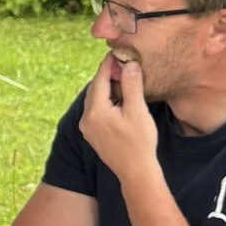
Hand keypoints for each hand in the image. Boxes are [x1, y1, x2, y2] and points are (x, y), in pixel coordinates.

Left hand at [77, 53, 158, 176]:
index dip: (108, 65)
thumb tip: (129, 64)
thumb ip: (132, 86)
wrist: (136, 172)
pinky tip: (118, 98)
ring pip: (95, 100)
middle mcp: (86, 119)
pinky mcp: (92, 134)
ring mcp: (87, 128)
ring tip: (121, 77)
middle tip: (120, 63)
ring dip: (106, 88)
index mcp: (95, 111)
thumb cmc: (140, 142)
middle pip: (95, 89)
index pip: (100, 80)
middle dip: (107, 75)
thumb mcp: (138, 111)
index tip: (116, 53)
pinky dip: (105, 101)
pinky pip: (96, 110)